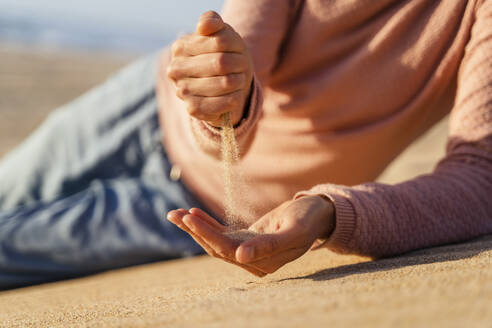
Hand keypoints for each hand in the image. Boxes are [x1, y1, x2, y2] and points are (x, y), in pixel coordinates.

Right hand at [166, 11, 253, 126]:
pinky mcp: (192, 109)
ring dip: (239, 82)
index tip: (238, 50)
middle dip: (239, 64)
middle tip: (243, 66)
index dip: (235, 46)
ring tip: (239, 80)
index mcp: (180, 47)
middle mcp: (175, 70)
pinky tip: (234, 95)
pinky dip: (234, 98)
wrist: (223, 85)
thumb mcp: (220, 33)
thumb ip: (212, 22)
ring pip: (224, 83)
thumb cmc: (222, 54)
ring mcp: (182, 91)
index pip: (219, 42)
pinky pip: (222, 104)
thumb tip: (204, 27)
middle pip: (221, 63)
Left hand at [167, 195, 334, 275]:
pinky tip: (192, 214)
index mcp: (265, 263)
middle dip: (195, 231)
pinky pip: (222, 234)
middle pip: (217, 247)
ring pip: (216, 242)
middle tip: (174, 214)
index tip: (189, 218)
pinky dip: (207, 224)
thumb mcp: (293, 230)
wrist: (317, 213)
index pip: (228, 250)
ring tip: (174, 214)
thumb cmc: (308, 219)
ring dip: (195, 228)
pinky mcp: (246, 240)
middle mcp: (254, 261)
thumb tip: (241, 258)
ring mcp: (249, 251)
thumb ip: (269, 245)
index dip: (207, 234)